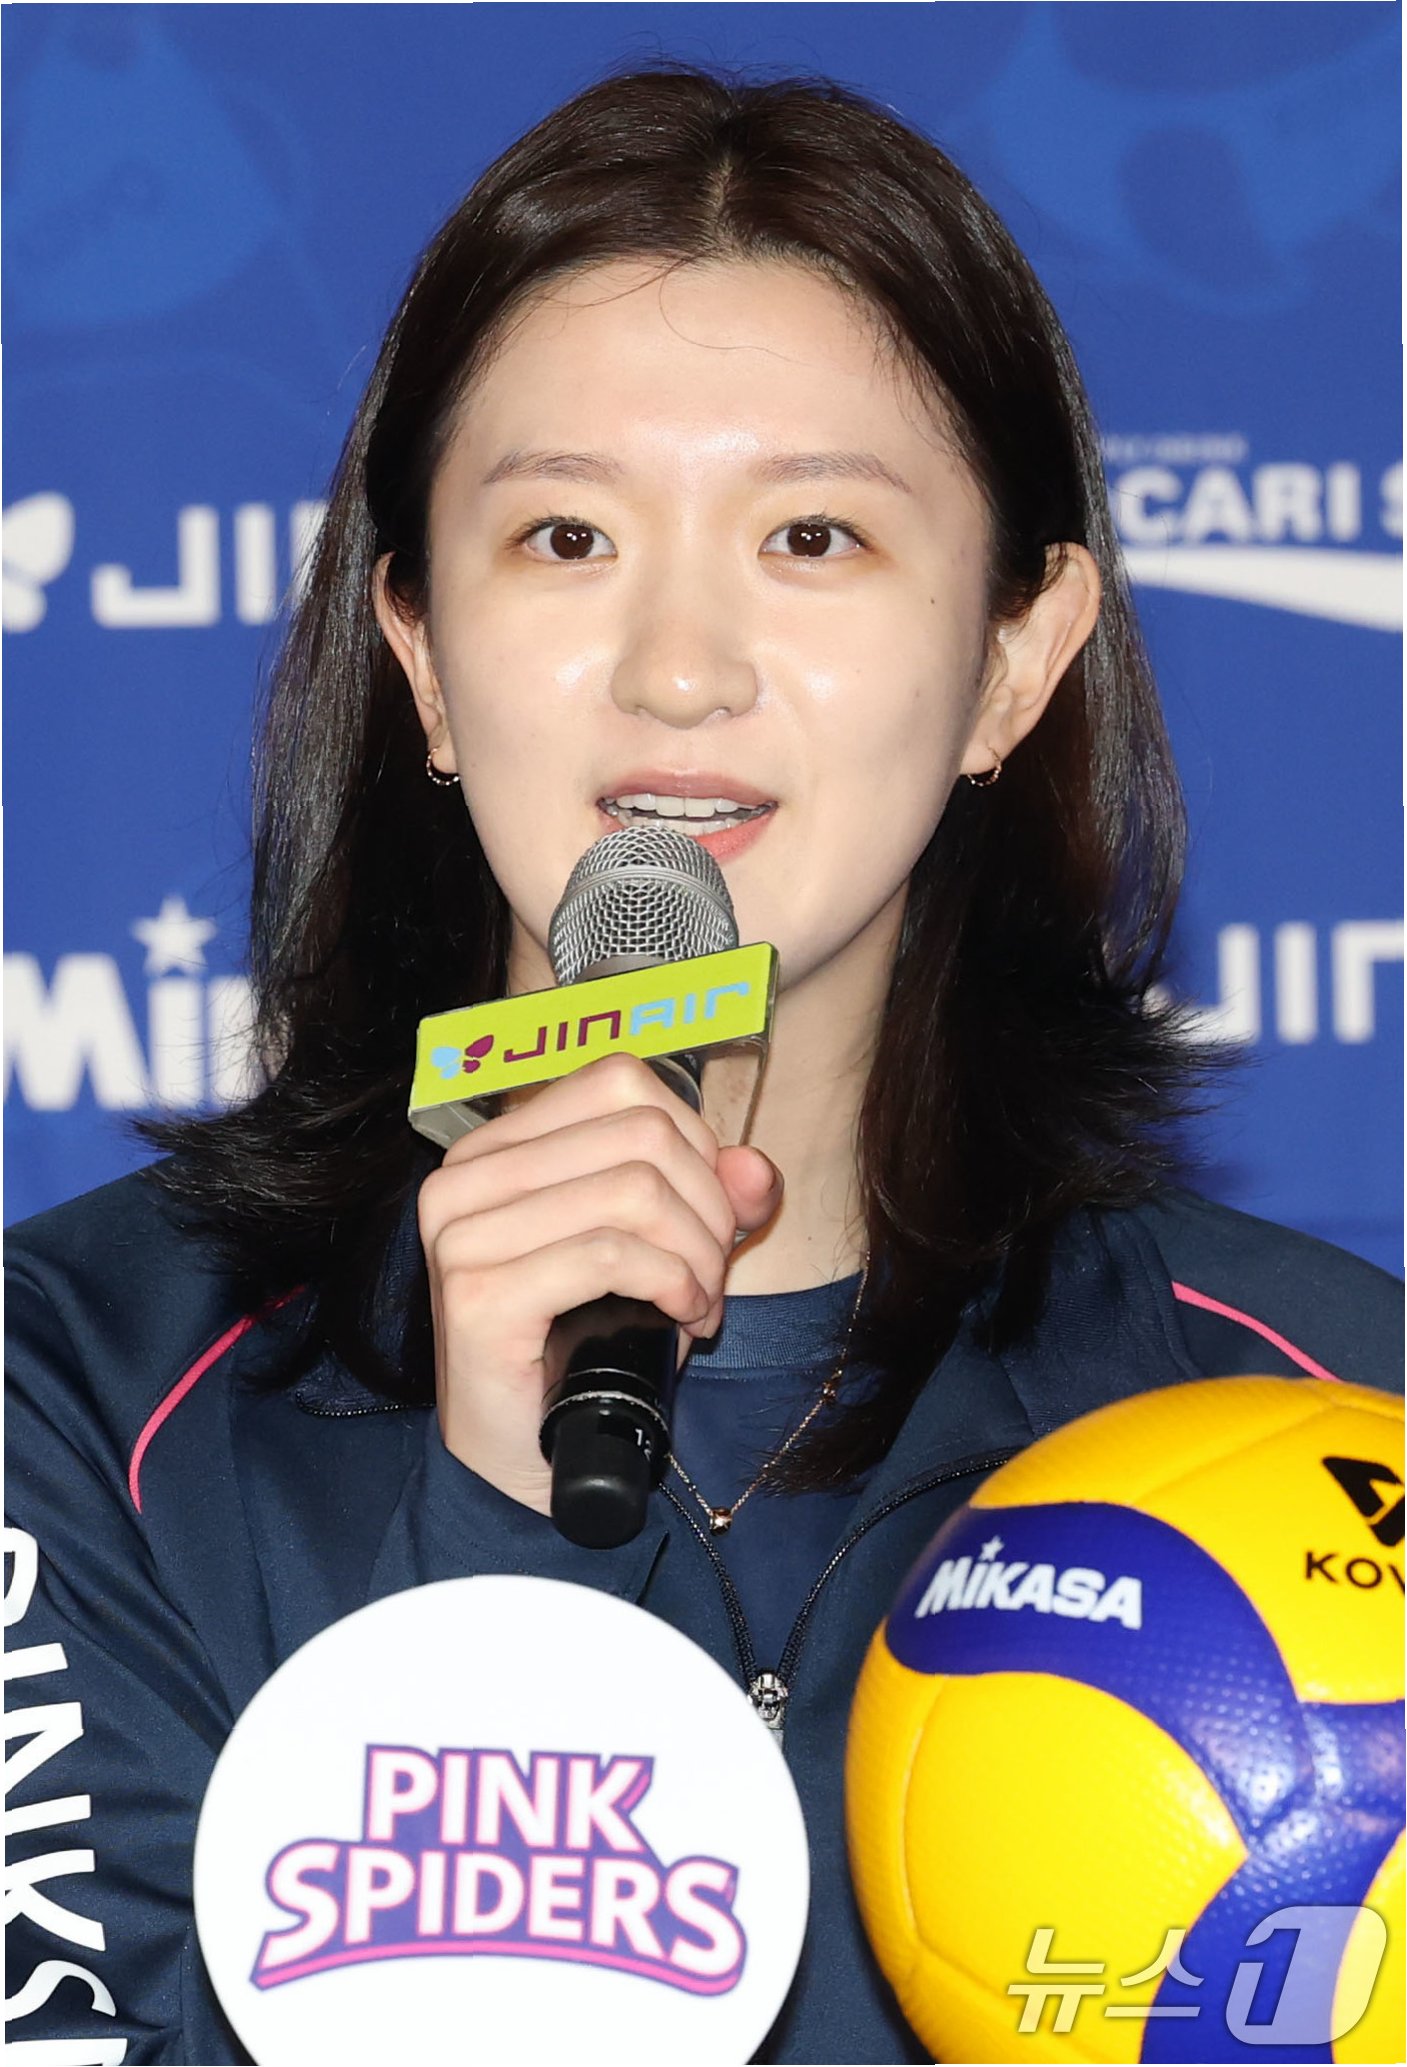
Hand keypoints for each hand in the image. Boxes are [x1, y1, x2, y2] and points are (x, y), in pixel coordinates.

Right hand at [417, 1051, 783, 1513]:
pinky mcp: (476, 1296)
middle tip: (710, 1275)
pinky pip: (610, 1254)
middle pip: (642, 1134)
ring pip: (634, 1190)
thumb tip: (755, 1169)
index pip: (622, 1081)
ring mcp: (462, 1235)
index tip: (707, 1214)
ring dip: (696, 1255)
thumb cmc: (582, 1347)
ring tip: (699, 1303)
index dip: (693, 1142)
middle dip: (707, 1208)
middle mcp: (465, 1178)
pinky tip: (681, 1316)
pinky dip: (670, 1284)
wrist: (523, 1460)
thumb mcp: (657, 1252)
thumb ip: (707, 1197)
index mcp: (496, 1147)